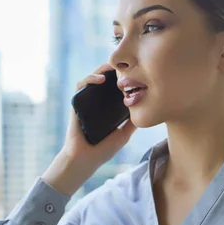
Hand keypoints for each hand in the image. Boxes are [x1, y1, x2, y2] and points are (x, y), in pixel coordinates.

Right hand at [42, 64, 136, 195]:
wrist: (85, 160)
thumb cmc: (103, 150)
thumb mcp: (123, 135)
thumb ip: (132, 123)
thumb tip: (147, 109)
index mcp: (108, 109)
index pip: (115, 88)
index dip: (123, 78)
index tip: (134, 72)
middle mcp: (97, 103)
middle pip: (105, 80)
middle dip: (114, 69)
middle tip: (124, 64)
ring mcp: (86, 102)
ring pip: (92, 78)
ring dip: (101, 70)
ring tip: (112, 68)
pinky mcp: (76, 104)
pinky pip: (80, 86)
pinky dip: (89, 78)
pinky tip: (100, 79)